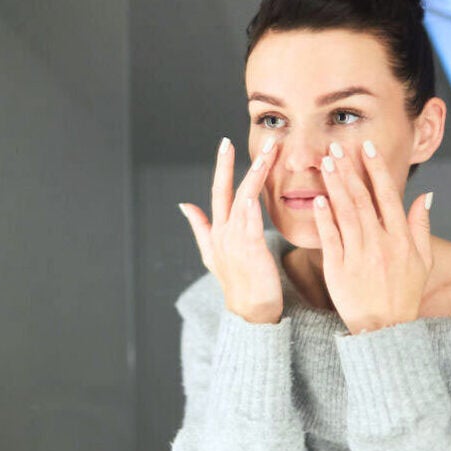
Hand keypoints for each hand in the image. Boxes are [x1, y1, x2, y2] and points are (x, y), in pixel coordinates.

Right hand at [180, 136, 282, 324]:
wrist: (250, 311)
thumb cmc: (238, 283)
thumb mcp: (212, 253)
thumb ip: (200, 227)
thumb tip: (184, 205)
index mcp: (217, 231)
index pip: (217, 191)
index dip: (221, 166)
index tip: (225, 143)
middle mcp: (223, 233)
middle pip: (226, 191)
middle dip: (229, 163)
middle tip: (236, 139)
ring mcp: (235, 241)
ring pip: (244, 200)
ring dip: (254, 176)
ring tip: (266, 155)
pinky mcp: (250, 251)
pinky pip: (250, 225)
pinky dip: (251, 209)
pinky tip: (255, 194)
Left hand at [312, 140, 432, 333]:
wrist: (384, 329)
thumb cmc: (403, 295)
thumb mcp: (423, 261)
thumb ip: (421, 227)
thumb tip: (425, 196)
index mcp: (401, 239)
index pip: (388, 195)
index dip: (376, 169)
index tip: (366, 148)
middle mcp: (380, 243)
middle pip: (363, 199)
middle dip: (349, 170)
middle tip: (336, 147)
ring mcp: (359, 256)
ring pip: (345, 213)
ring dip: (335, 186)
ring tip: (325, 164)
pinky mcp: (338, 270)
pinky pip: (330, 239)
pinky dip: (324, 219)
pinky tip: (318, 200)